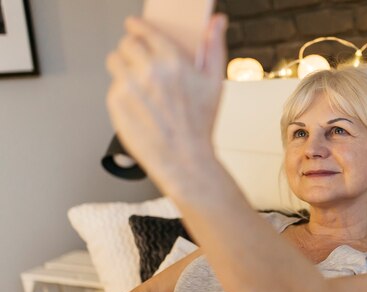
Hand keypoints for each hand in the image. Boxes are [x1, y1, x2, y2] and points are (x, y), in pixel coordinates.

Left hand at [106, 14, 227, 194]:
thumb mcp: (214, 83)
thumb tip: (217, 22)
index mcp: (173, 61)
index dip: (136, 26)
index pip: (143, 30)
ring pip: (114, 61)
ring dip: (123, 66)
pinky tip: (139, 103)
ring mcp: (130, 86)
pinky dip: (122, 91)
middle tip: (140, 61)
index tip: (134, 26)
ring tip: (138, 82)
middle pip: (126, 43)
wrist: (184, 158)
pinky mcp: (116, 102)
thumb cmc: (199, 124)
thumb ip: (215, 46)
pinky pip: (113, 85)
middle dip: (132, 49)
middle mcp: (149, 71)